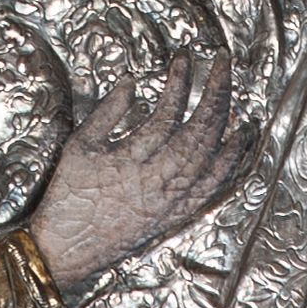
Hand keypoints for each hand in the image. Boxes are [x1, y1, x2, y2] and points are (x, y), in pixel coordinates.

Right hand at [27, 55, 243, 293]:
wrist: (68, 249)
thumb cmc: (69, 195)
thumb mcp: (79, 147)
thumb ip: (107, 112)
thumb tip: (131, 81)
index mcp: (130, 162)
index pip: (166, 115)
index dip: (178, 83)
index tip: (183, 58)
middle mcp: (156, 183)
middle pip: (197, 134)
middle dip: (214, 93)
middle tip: (221, 62)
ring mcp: (171, 202)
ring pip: (210, 158)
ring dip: (226, 122)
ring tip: (232, 91)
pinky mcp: (177, 215)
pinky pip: (211, 187)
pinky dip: (229, 161)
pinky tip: (239, 139)